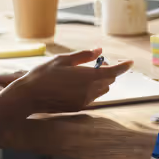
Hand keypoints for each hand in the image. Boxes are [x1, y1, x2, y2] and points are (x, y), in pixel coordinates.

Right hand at [0, 48, 132, 115]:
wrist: (28, 97)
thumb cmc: (43, 75)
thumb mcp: (63, 60)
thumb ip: (84, 56)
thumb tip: (99, 50)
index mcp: (88, 77)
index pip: (114, 72)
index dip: (123, 66)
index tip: (130, 62)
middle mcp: (90, 91)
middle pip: (108, 81)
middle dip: (106, 71)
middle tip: (96, 62)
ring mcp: (84, 101)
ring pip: (101, 90)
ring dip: (99, 81)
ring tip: (84, 73)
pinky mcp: (78, 107)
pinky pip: (92, 97)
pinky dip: (91, 89)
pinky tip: (75, 84)